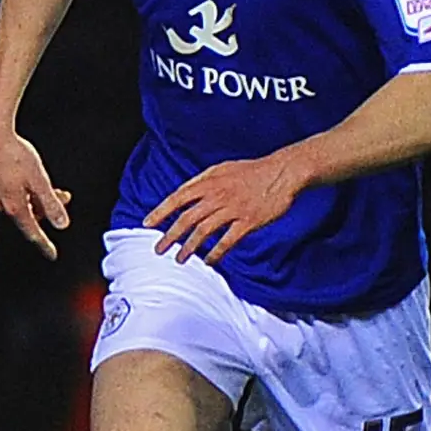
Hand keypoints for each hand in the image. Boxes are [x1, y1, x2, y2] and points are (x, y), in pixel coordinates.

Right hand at [0, 118, 71, 260]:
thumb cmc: (13, 153)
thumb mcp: (39, 179)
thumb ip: (51, 204)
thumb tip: (62, 224)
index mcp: (14, 206)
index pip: (33, 231)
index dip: (44, 244)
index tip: (51, 254)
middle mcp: (1, 204)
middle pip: (30, 215)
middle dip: (47, 209)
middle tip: (63, 197)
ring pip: (21, 203)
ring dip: (37, 198)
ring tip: (51, 186)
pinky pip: (11, 194)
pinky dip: (25, 191)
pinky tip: (29, 178)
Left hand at [144, 151, 305, 263]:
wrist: (283, 172)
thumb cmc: (251, 171)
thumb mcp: (221, 169)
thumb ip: (201, 181)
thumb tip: (183, 193)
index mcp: (208, 182)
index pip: (177, 198)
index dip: (161, 212)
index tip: (147, 224)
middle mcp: (216, 196)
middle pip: (186, 219)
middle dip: (169, 236)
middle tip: (158, 249)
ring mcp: (232, 209)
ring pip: (203, 231)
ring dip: (189, 247)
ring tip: (179, 259)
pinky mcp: (248, 221)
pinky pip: (227, 240)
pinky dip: (216, 252)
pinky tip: (208, 261)